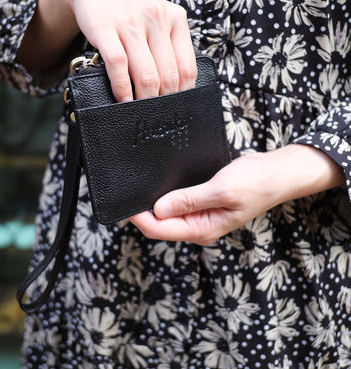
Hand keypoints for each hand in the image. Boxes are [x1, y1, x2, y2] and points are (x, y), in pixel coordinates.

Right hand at [18, 0, 196, 101]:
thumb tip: (175, 86)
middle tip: (156, 113)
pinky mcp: (105, 28)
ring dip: (144, 99)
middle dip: (163, 100)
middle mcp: (156, 18)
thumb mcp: (157, 19)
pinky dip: (122, 88)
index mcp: (175, 18)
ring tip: (140, 110)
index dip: (182, 93)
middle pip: (168, 74)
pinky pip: (118, 65)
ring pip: (146, 73)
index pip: (187, 66)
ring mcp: (130, 22)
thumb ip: (169, 45)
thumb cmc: (129, 10)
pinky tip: (123, 99)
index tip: (175, 106)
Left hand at [130, 145, 344, 244]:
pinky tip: (159, 186)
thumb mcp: (221, 191)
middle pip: (161, 225)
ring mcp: (201, 216)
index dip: (140, 218)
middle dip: (143, 213)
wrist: (276, 173)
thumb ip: (189, 200)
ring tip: (139, 188)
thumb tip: (158, 209)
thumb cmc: (255, 182)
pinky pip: (178, 204)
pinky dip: (166, 197)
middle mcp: (199, 227)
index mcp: (202, 229)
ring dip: (154, 204)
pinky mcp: (202, 203)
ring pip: (168, 214)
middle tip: (128, 192)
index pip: (161, 230)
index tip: (125, 204)